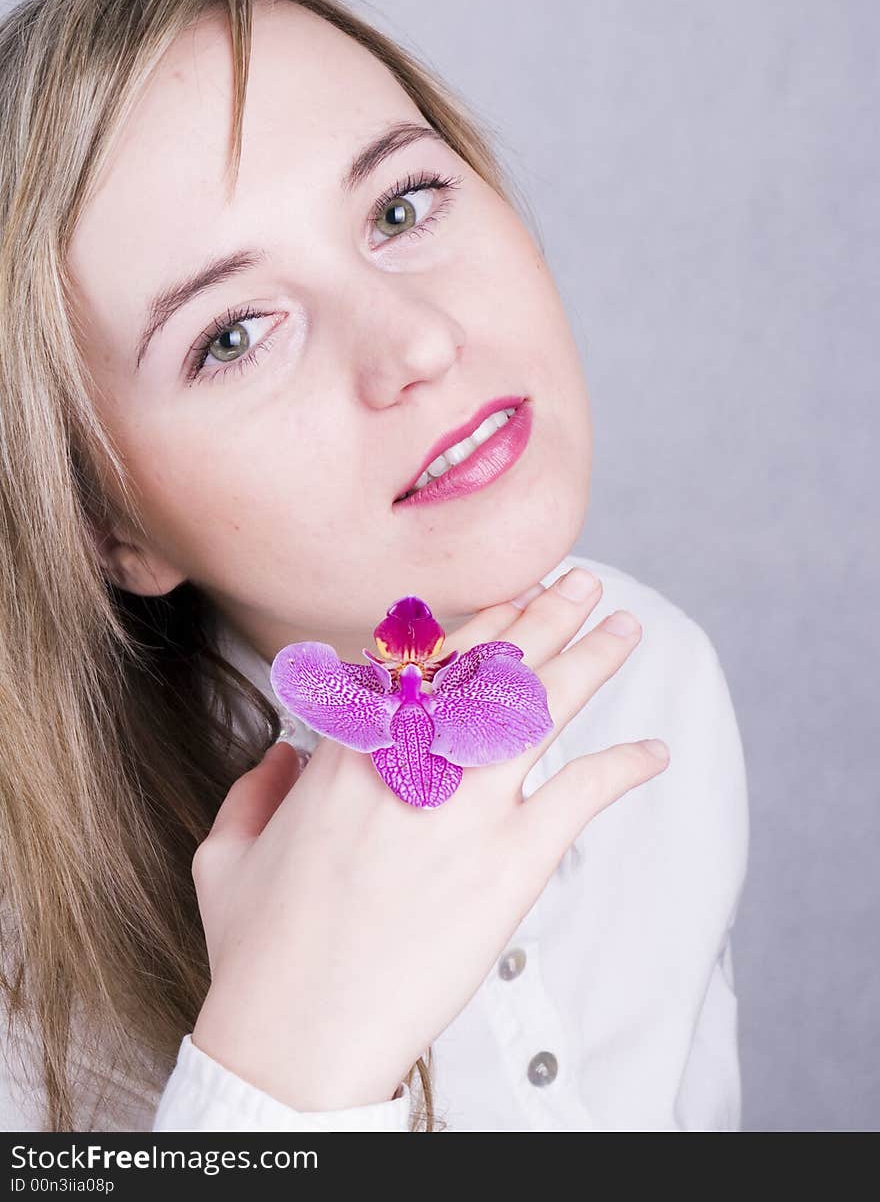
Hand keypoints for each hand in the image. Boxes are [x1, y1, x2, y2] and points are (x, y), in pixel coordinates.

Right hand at [190, 568, 669, 1111]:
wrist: (297, 1036)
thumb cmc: (256, 952)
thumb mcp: (225, 855)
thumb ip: (251, 790)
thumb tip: (279, 755)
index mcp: (345, 751)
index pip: (419, 663)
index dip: (471, 626)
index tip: (504, 602)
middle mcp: (411, 761)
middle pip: (491, 665)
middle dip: (542, 615)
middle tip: (580, 583)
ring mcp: (467, 809)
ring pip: (542, 709)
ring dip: (591, 659)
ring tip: (625, 627)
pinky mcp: (512, 864)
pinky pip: (582, 797)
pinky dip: (623, 767)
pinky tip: (654, 752)